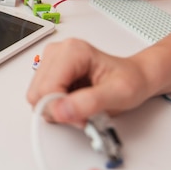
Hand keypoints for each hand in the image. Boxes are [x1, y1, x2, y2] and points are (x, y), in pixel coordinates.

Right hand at [27, 39, 151, 125]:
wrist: (134, 77)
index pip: (46, 88)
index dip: (60, 109)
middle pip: (37, 93)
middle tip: (83, 115)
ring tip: (81, 108)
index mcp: (72, 51)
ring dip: (57, 110)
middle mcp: (57, 53)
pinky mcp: (49, 73)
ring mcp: (51, 62)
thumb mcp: (119, 94)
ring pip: (36, 97)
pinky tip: (74, 104)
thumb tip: (61, 110)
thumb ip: (89, 102)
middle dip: (58, 111)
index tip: (80, 118)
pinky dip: (56, 107)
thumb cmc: (130, 80)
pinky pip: (41, 98)